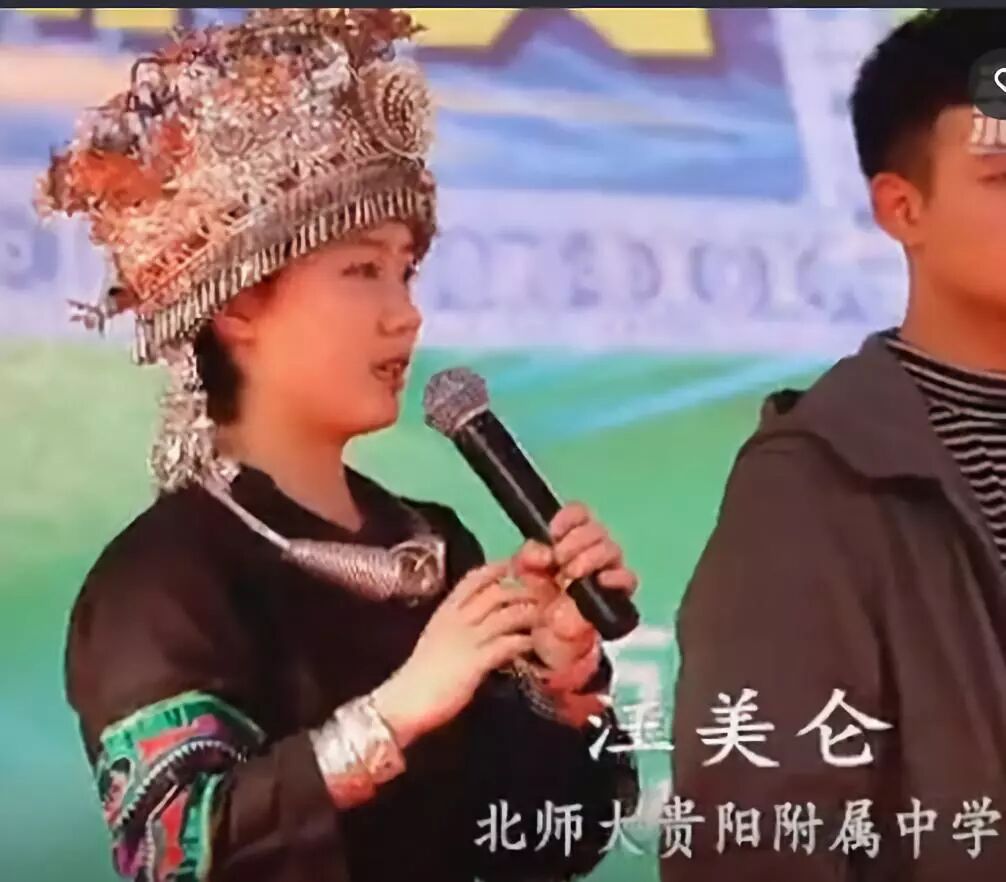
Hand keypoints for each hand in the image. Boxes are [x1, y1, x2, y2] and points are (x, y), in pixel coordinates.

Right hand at [373, 561, 537, 747]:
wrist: (404, 701)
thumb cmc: (422, 674)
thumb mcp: (438, 638)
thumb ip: (459, 626)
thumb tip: (484, 619)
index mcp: (446, 611)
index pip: (474, 579)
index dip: (499, 569)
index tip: (518, 566)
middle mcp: (457, 618)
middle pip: (498, 592)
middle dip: (525, 590)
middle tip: (545, 595)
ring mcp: (467, 639)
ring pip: (508, 614)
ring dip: (532, 614)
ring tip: (548, 618)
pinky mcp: (476, 661)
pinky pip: (509, 643)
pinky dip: (526, 641)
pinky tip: (536, 645)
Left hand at [513, 503, 636, 717]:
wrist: (545, 641)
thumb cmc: (536, 601)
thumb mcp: (523, 575)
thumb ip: (529, 557)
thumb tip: (543, 553)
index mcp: (570, 541)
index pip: (580, 514)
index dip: (569, 518)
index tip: (553, 533)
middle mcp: (592, 552)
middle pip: (597, 530)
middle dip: (575, 541)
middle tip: (559, 560)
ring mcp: (607, 572)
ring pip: (611, 549)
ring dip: (589, 557)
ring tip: (571, 574)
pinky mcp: (617, 596)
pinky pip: (627, 578)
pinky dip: (614, 576)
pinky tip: (599, 580)